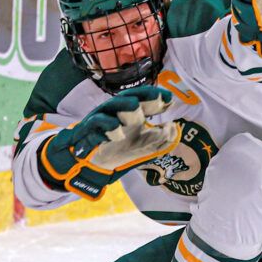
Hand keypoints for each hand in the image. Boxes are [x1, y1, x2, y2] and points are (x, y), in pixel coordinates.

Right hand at [39, 86, 180, 197]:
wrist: (88, 164)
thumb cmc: (117, 150)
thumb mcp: (143, 146)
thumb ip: (161, 138)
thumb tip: (173, 127)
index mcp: (130, 114)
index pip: (143, 100)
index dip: (156, 97)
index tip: (169, 99)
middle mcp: (115, 113)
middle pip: (128, 98)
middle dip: (143, 96)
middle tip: (157, 99)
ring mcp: (101, 119)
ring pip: (112, 106)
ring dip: (125, 107)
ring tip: (136, 110)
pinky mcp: (88, 130)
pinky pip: (96, 123)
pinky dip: (107, 127)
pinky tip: (118, 135)